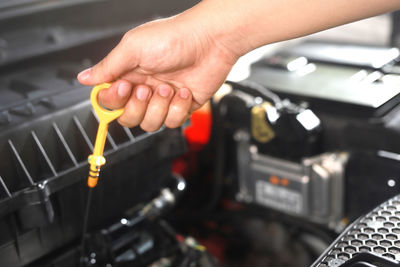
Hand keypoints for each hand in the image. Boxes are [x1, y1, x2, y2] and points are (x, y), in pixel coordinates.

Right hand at [77, 15, 237, 131]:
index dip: (115, 100)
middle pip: (128, 118)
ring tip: (169, 88)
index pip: (110, 101)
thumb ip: (108, 67)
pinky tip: (184, 91)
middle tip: (148, 88)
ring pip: (150, 124)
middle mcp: (144, 88)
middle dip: (137, 107)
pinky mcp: (181, 107)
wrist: (210, 41)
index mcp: (129, 74)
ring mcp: (163, 99)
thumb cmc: (174, 38)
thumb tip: (84, 78)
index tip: (124, 87)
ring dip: (159, 107)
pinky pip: (172, 122)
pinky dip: (178, 108)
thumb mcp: (133, 47)